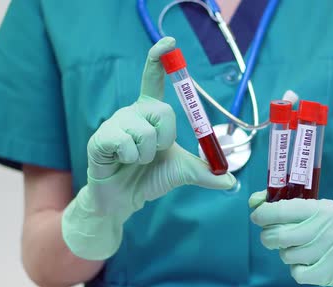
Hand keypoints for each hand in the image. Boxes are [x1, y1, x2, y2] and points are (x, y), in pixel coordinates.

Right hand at [62, 37, 235, 259]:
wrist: (124, 199)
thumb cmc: (150, 177)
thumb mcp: (182, 172)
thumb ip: (205, 172)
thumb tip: (232, 182)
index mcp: (151, 112)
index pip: (153, 78)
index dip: (159, 58)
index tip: (169, 42)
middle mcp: (133, 111)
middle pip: (163, 111)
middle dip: (166, 139)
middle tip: (155, 153)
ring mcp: (115, 123)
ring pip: (146, 133)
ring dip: (147, 156)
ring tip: (136, 161)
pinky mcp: (100, 139)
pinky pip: (126, 144)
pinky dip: (131, 159)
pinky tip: (122, 162)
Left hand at [248, 191, 332, 286]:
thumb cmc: (329, 223)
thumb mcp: (313, 207)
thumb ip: (284, 205)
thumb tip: (253, 202)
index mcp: (321, 209)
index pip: (282, 210)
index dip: (263, 214)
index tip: (257, 216)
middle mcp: (328, 229)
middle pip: (280, 236)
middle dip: (268, 236)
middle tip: (270, 236)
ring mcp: (331, 252)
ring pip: (287, 255)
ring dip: (285, 252)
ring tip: (296, 247)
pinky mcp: (331, 272)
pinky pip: (298, 274)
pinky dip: (296, 268)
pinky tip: (305, 261)